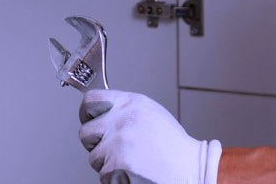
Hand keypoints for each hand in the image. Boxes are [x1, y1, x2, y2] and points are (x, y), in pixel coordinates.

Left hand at [79, 89, 221, 183]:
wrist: (190, 168)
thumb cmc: (171, 145)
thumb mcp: (149, 114)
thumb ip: (123, 110)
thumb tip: (99, 113)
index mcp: (131, 103)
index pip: (90, 100)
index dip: (86, 113)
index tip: (89, 119)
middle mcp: (122, 120)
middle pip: (85, 132)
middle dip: (96, 144)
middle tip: (114, 148)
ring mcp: (119, 143)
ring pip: (94, 157)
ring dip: (107, 163)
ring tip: (131, 160)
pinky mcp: (117, 165)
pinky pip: (103, 174)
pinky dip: (114, 176)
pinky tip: (133, 171)